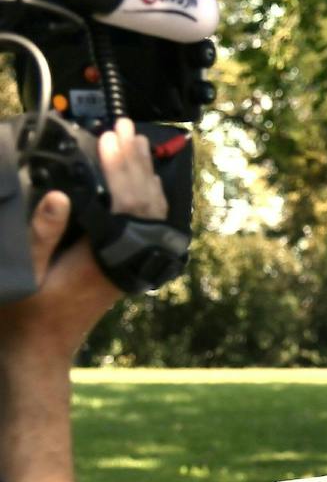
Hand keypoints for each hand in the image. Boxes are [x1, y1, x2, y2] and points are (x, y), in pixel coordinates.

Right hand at [0, 120, 168, 360]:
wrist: (37, 353)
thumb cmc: (24, 314)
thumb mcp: (22, 269)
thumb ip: (40, 233)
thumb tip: (59, 196)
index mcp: (107, 259)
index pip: (126, 205)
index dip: (119, 167)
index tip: (108, 137)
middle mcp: (126, 261)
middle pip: (144, 204)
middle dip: (134, 162)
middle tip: (124, 128)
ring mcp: (128, 264)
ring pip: (148, 214)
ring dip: (140, 175)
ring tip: (132, 140)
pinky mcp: (122, 266)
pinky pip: (142, 225)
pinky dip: (140, 196)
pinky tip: (135, 177)